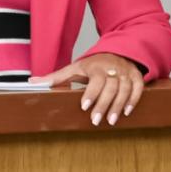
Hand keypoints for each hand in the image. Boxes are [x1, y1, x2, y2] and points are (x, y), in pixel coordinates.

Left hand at [29, 53, 143, 126]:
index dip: (91, 93)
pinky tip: (127, 111)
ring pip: (124, 89)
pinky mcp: (136, 76)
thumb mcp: (75, 67)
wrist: (117, 50)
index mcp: (97, 66)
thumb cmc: (94, 63)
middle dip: (104, 105)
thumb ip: (56, 77)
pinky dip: (133, 99)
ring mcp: (126, 72)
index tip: (84, 106)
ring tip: (112, 121)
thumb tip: (33, 82)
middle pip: (110, 87)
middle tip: (97, 120)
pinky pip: (137, 88)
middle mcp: (112, 68)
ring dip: (118, 105)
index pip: (96, 80)